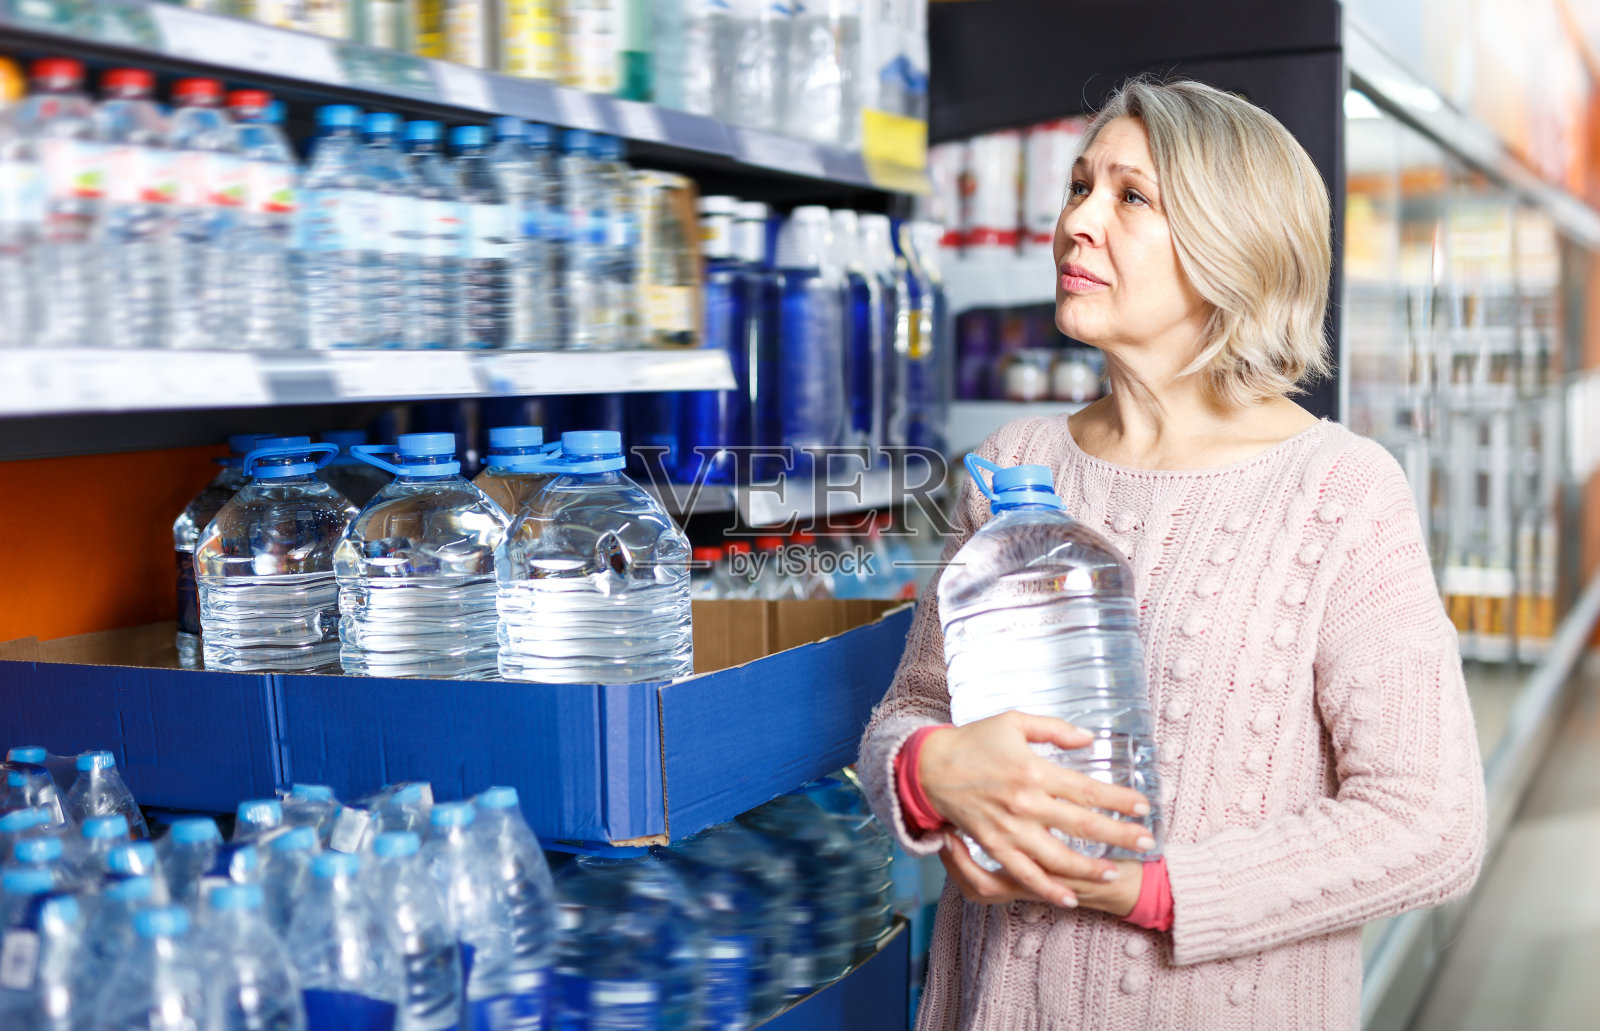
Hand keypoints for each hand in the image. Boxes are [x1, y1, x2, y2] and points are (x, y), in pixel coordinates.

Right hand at [918, 711, 1154, 907]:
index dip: (1119, 800)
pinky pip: (1024, 873)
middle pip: (1082, 826)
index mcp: (1034, 770)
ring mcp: (1009, 828)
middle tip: (1146, 843)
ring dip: (1089, 867)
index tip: (1143, 808)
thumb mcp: (1014, 721)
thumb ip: (1054, 729)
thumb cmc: (973, 739)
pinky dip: (1047, 888)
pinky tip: (1069, 897)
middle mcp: (1025, 802)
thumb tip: (1089, 738)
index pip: (1087, 790)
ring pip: (1058, 856)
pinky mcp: (993, 845)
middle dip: (1119, 836)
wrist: (929, 765)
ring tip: (1113, 871)